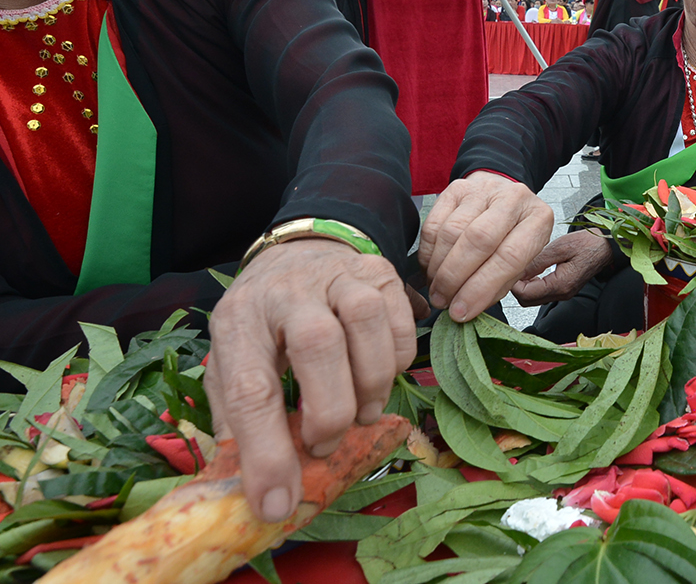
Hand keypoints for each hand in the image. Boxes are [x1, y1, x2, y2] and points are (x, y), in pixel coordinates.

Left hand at [206, 239, 416, 522]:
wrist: (296, 255)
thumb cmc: (261, 324)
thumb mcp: (231, 363)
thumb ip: (237, 420)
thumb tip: (257, 488)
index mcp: (239, 319)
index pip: (250, 387)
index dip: (265, 452)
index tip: (276, 503)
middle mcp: (288, 289)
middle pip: (318, 344)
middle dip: (330, 410)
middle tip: (326, 445)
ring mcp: (339, 274)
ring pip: (367, 321)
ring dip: (370, 384)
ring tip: (362, 415)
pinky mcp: (380, 272)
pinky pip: (402, 321)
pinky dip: (397, 361)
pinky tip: (378, 375)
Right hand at [419, 171, 554, 320]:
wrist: (501, 196)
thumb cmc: (513, 234)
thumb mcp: (522, 260)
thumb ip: (499, 285)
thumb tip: (466, 307)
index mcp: (538, 219)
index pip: (509, 256)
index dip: (481, 287)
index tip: (462, 310)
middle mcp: (513, 199)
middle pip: (478, 241)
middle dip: (455, 279)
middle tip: (443, 302)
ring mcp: (483, 190)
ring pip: (451, 233)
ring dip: (438, 269)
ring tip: (437, 289)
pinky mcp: (455, 189)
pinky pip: (434, 225)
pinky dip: (427, 254)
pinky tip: (431, 269)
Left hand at [510, 230, 613, 304]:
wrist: (605, 247)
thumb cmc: (588, 244)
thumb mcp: (558, 248)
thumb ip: (536, 261)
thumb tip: (516, 270)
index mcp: (561, 284)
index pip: (525, 294)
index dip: (513, 283)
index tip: (511, 268)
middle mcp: (562, 293)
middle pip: (526, 301)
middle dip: (516, 286)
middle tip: (515, 268)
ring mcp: (563, 294)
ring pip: (532, 299)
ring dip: (524, 286)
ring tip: (524, 268)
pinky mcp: (563, 290)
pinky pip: (541, 294)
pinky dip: (532, 285)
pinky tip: (533, 271)